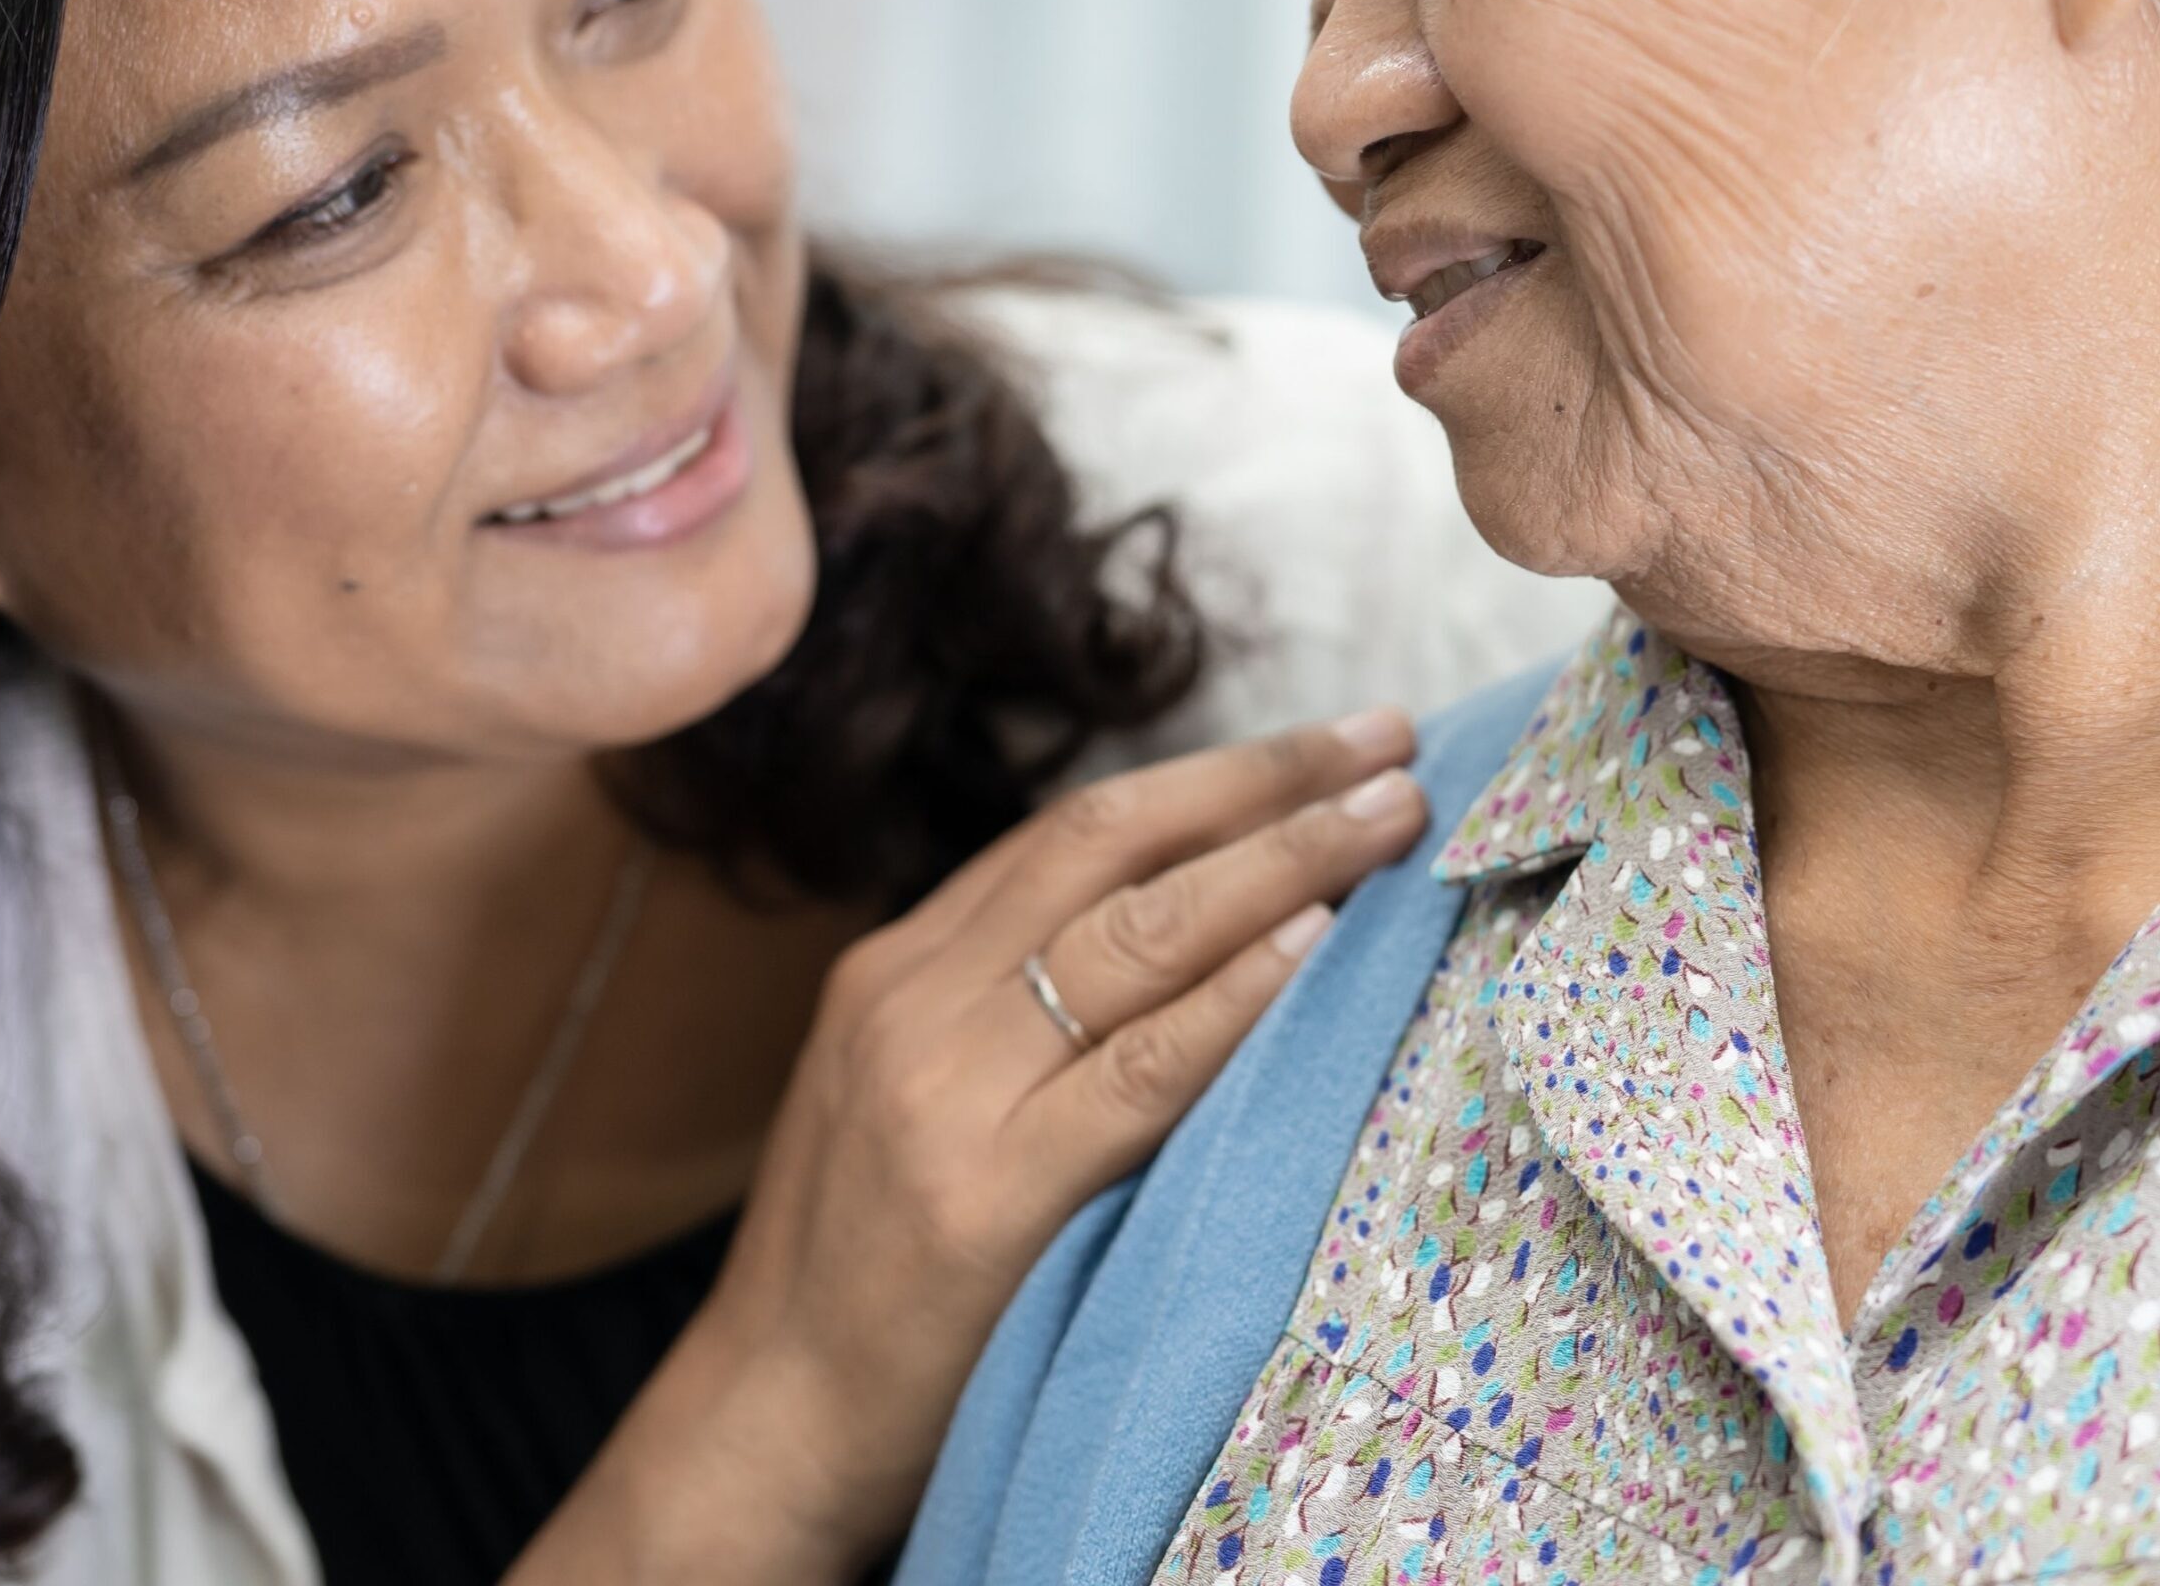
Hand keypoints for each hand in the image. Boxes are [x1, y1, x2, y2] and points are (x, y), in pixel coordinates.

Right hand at [515, 709, 1426, 1582]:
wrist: (767, 1420)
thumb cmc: (864, 1271)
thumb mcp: (910, 1100)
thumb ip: (1010, 1013)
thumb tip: (1191, 932)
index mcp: (896, 970)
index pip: (1073, 831)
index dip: (1212, 776)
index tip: (1328, 744)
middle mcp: (913, 1003)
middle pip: (1111, 848)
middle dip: (1263, 782)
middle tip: (1390, 738)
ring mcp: (943, 1091)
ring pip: (1135, 932)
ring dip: (1282, 859)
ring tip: (1392, 814)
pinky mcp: (985, 1193)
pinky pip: (1138, 1069)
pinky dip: (1233, 996)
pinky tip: (1316, 941)